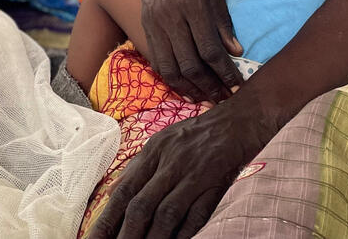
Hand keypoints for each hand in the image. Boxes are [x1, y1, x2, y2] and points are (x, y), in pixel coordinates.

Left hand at [88, 97, 269, 238]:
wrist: (240, 119)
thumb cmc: (199, 134)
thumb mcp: (164, 142)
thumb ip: (141, 168)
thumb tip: (114, 194)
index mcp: (153, 152)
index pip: (123, 191)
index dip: (106, 220)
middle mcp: (169, 162)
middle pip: (141, 205)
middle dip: (125, 235)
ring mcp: (193, 174)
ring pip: (165, 214)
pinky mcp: (215, 184)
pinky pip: (195, 216)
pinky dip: (182, 234)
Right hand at [132, 0, 242, 102]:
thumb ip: (223, 20)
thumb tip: (236, 52)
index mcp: (192, 4)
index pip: (210, 50)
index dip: (225, 73)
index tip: (238, 85)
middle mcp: (170, 17)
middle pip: (190, 64)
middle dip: (209, 87)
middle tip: (224, 99)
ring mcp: (154, 22)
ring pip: (170, 67)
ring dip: (189, 88)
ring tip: (205, 98)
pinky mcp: (145, 24)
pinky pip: (157, 59)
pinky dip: (170, 77)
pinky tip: (183, 86)